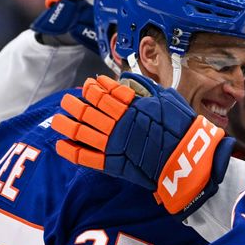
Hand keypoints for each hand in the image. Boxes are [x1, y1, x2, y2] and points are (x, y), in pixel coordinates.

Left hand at [52, 74, 234, 215]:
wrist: (188, 159)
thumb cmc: (182, 128)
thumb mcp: (168, 99)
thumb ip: (147, 88)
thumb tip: (130, 81)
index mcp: (131, 106)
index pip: (105, 93)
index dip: (94, 88)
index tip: (88, 85)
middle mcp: (118, 123)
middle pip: (88, 110)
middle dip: (75, 104)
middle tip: (66, 100)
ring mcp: (114, 144)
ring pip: (82, 131)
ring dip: (67, 124)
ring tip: (57, 119)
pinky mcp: (113, 164)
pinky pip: (86, 157)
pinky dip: (71, 151)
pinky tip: (61, 145)